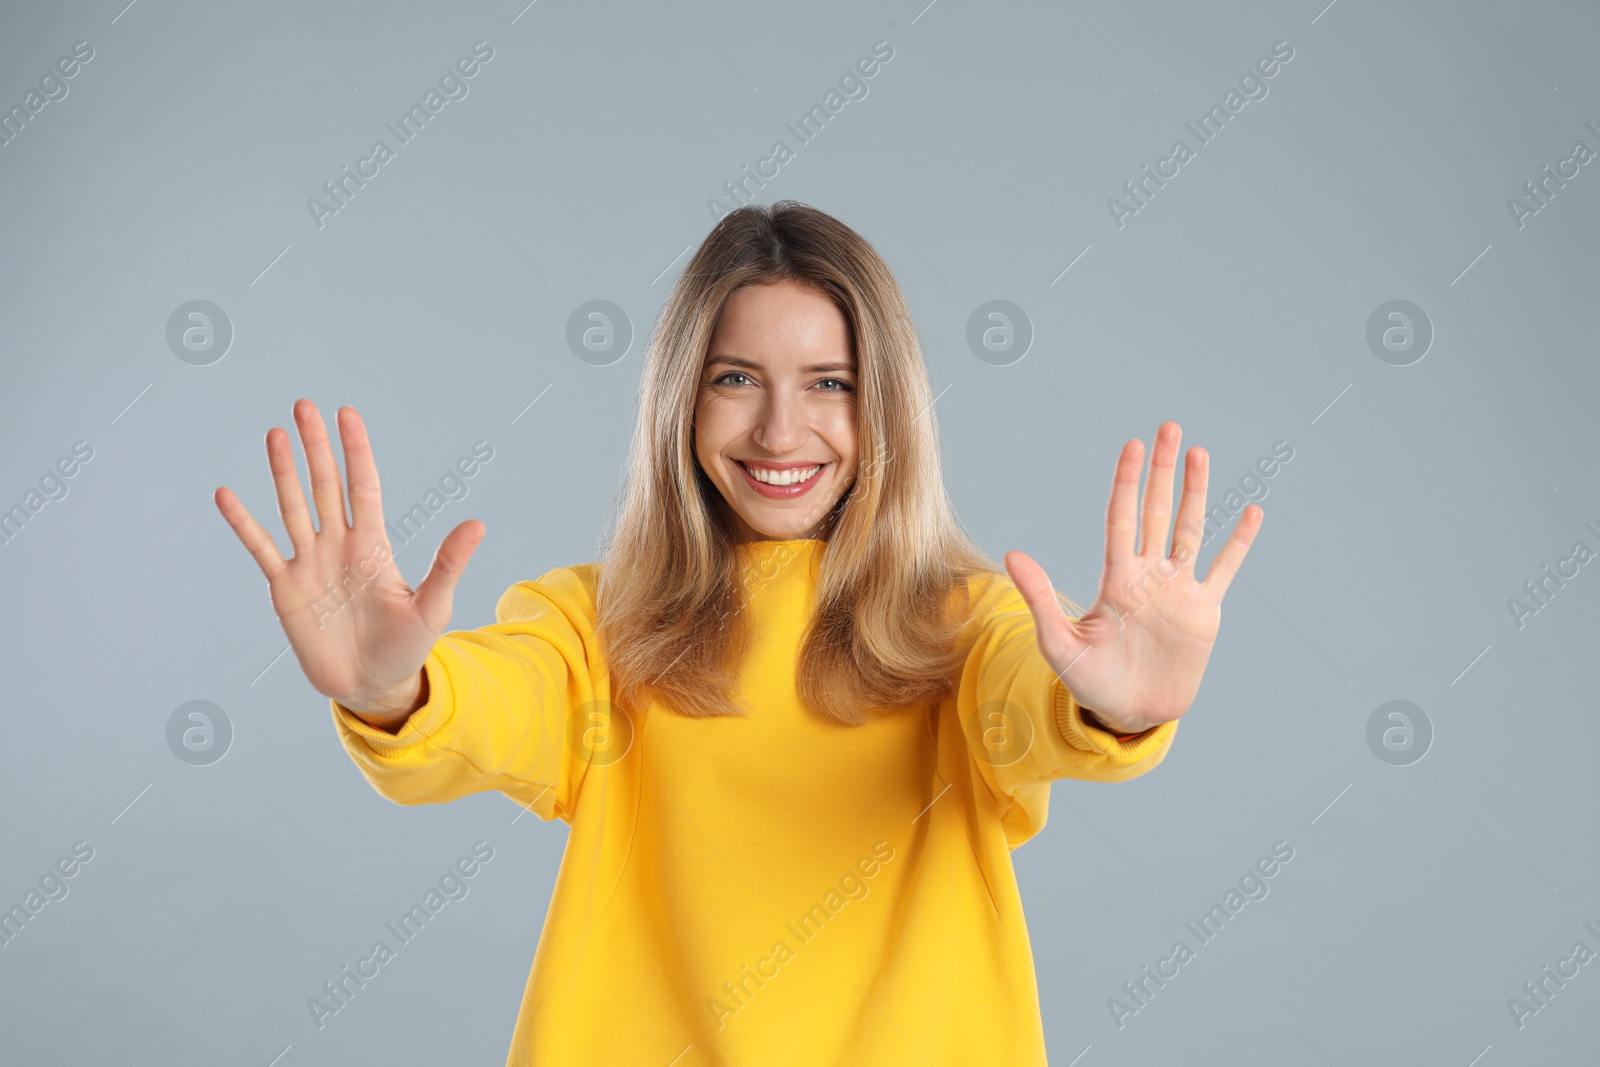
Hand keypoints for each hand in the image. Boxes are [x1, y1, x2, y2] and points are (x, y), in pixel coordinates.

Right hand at [213, 400, 484, 716]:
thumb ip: (448, 564)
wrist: (372, 685)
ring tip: (275, 433)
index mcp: (374, 544)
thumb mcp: (432, 606)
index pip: (362, 485)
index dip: (355, 450)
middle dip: (316, 446)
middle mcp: (339, 545)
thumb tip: (478, 524)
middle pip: (324, 485)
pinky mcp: (285, 587)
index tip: (346, 413)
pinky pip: (260, 547)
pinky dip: (243, 522)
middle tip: (304, 404)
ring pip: (293, 506)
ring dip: (282, 471)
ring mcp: (310, 563)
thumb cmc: (407, 646)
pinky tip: (226, 493)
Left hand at [1004, 422, 1260, 734]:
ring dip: (1195, 493)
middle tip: (1168, 427)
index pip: (1122, 519)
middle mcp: (1148, 575)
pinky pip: (1225, 570)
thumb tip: (1012, 555)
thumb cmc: (1090, 681)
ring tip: (1198, 453)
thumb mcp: (1059, 643)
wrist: (1128, 713)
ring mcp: (1178, 591)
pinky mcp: (1204, 612)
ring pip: (1189, 530)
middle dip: (1162, 471)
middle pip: (1156, 511)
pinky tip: (1251, 512)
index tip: (1132, 446)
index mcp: (1116, 579)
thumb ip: (1041, 599)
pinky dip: (1239, 543)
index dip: (1127, 482)